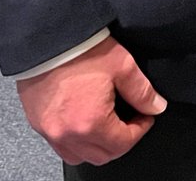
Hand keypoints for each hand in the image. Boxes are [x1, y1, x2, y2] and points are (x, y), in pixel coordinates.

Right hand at [16, 35, 166, 165]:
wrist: (48, 38)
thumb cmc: (81, 50)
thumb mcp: (122, 66)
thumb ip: (142, 91)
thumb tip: (156, 107)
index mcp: (90, 123)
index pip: (123, 144)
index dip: (140, 130)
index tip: (146, 117)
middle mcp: (67, 135)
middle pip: (102, 156)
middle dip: (122, 141)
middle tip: (132, 120)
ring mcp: (49, 132)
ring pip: (80, 156)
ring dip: (99, 146)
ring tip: (110, 123)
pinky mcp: (38, 124)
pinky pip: (61, 146)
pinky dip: (77, 141)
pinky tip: (86, 122)